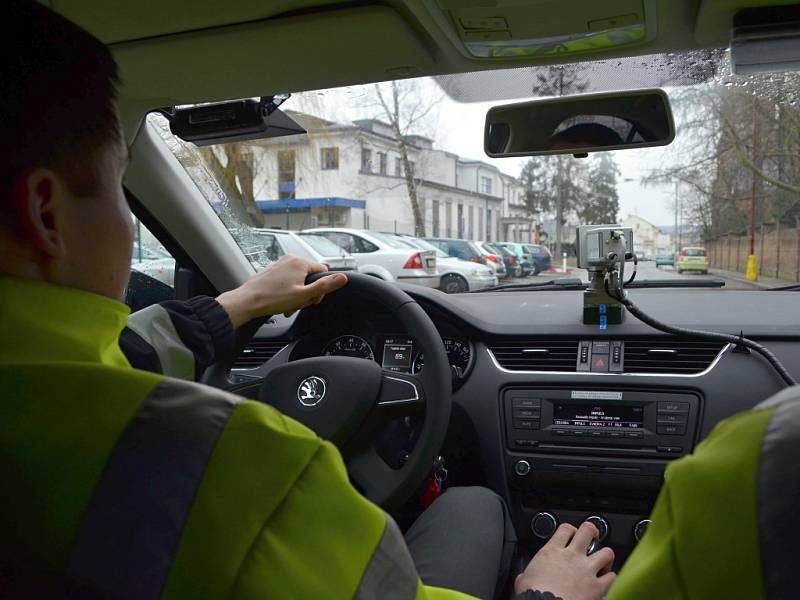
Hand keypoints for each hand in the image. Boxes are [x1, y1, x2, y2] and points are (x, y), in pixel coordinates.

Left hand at [216, 255, 347, 327]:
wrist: (248, 301)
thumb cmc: (273, 298)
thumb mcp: (304, 295)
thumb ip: (325, 286)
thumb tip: (343, 278)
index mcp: (300, 262)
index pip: (323, 272)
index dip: (321, 288)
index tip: (312, 299)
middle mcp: (291, 259)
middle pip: (310, 276)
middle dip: (308, 292)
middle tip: (299, 304)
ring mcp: (280, 264)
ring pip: (299, 280)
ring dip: (298, 294)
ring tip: (289, 306)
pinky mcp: (273, 271)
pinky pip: (288, 280)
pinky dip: (288, 291)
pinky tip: (282, 302)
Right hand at [514, 522, 615, 599]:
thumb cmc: (533, 594)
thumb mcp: (524, 578)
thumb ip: (528, 573)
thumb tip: (524, 578)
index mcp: (552, 551)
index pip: (565, 528)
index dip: (570, 529)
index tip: (571, 534)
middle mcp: (572, 556)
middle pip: (588, 531)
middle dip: (591, 531)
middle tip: (592, 536)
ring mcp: (586, 569)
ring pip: (606, 552)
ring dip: (605, 555)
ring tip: (603, 560)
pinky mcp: (596, 586)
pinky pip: (611, 577)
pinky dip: (610, 577)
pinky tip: (606, 580)